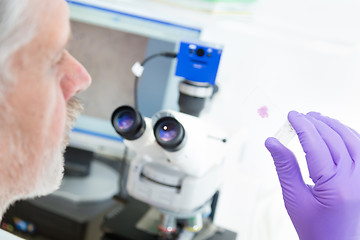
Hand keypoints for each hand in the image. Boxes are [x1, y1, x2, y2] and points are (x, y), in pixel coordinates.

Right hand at [265, 111, 359, 239]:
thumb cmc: (316, 229)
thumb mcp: (294, 199)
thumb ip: (285, 167)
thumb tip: (273, 143)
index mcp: (336, 187)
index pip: (316, 145)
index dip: (302, 126)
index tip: (292, 116)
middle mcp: (356, 180)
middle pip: (335, 139)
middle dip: (316, 123)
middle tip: (300, 116)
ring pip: (353, 140)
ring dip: (334, 125)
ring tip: (317, 118)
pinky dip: (349, 135)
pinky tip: (338, 131)